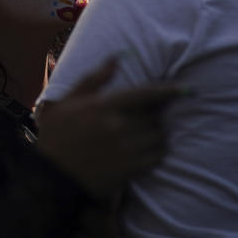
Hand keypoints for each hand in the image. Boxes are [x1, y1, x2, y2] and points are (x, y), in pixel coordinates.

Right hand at [35, 61, 181, 198]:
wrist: (50, 180)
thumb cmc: (57, 137)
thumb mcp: (68, 103)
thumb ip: (93, 79)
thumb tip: (116, 57)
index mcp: (104, 105)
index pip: (146, 94)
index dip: (170, 91)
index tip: (187, 89)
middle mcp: (118, 125)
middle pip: (154, 117)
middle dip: (154, 118)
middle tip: (145, 121)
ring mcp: (125, 149)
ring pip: (158, 137)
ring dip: (157, 135)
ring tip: (144, 137)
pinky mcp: (129, 170)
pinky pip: (156, 157)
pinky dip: (156, 154)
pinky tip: (144, 154)